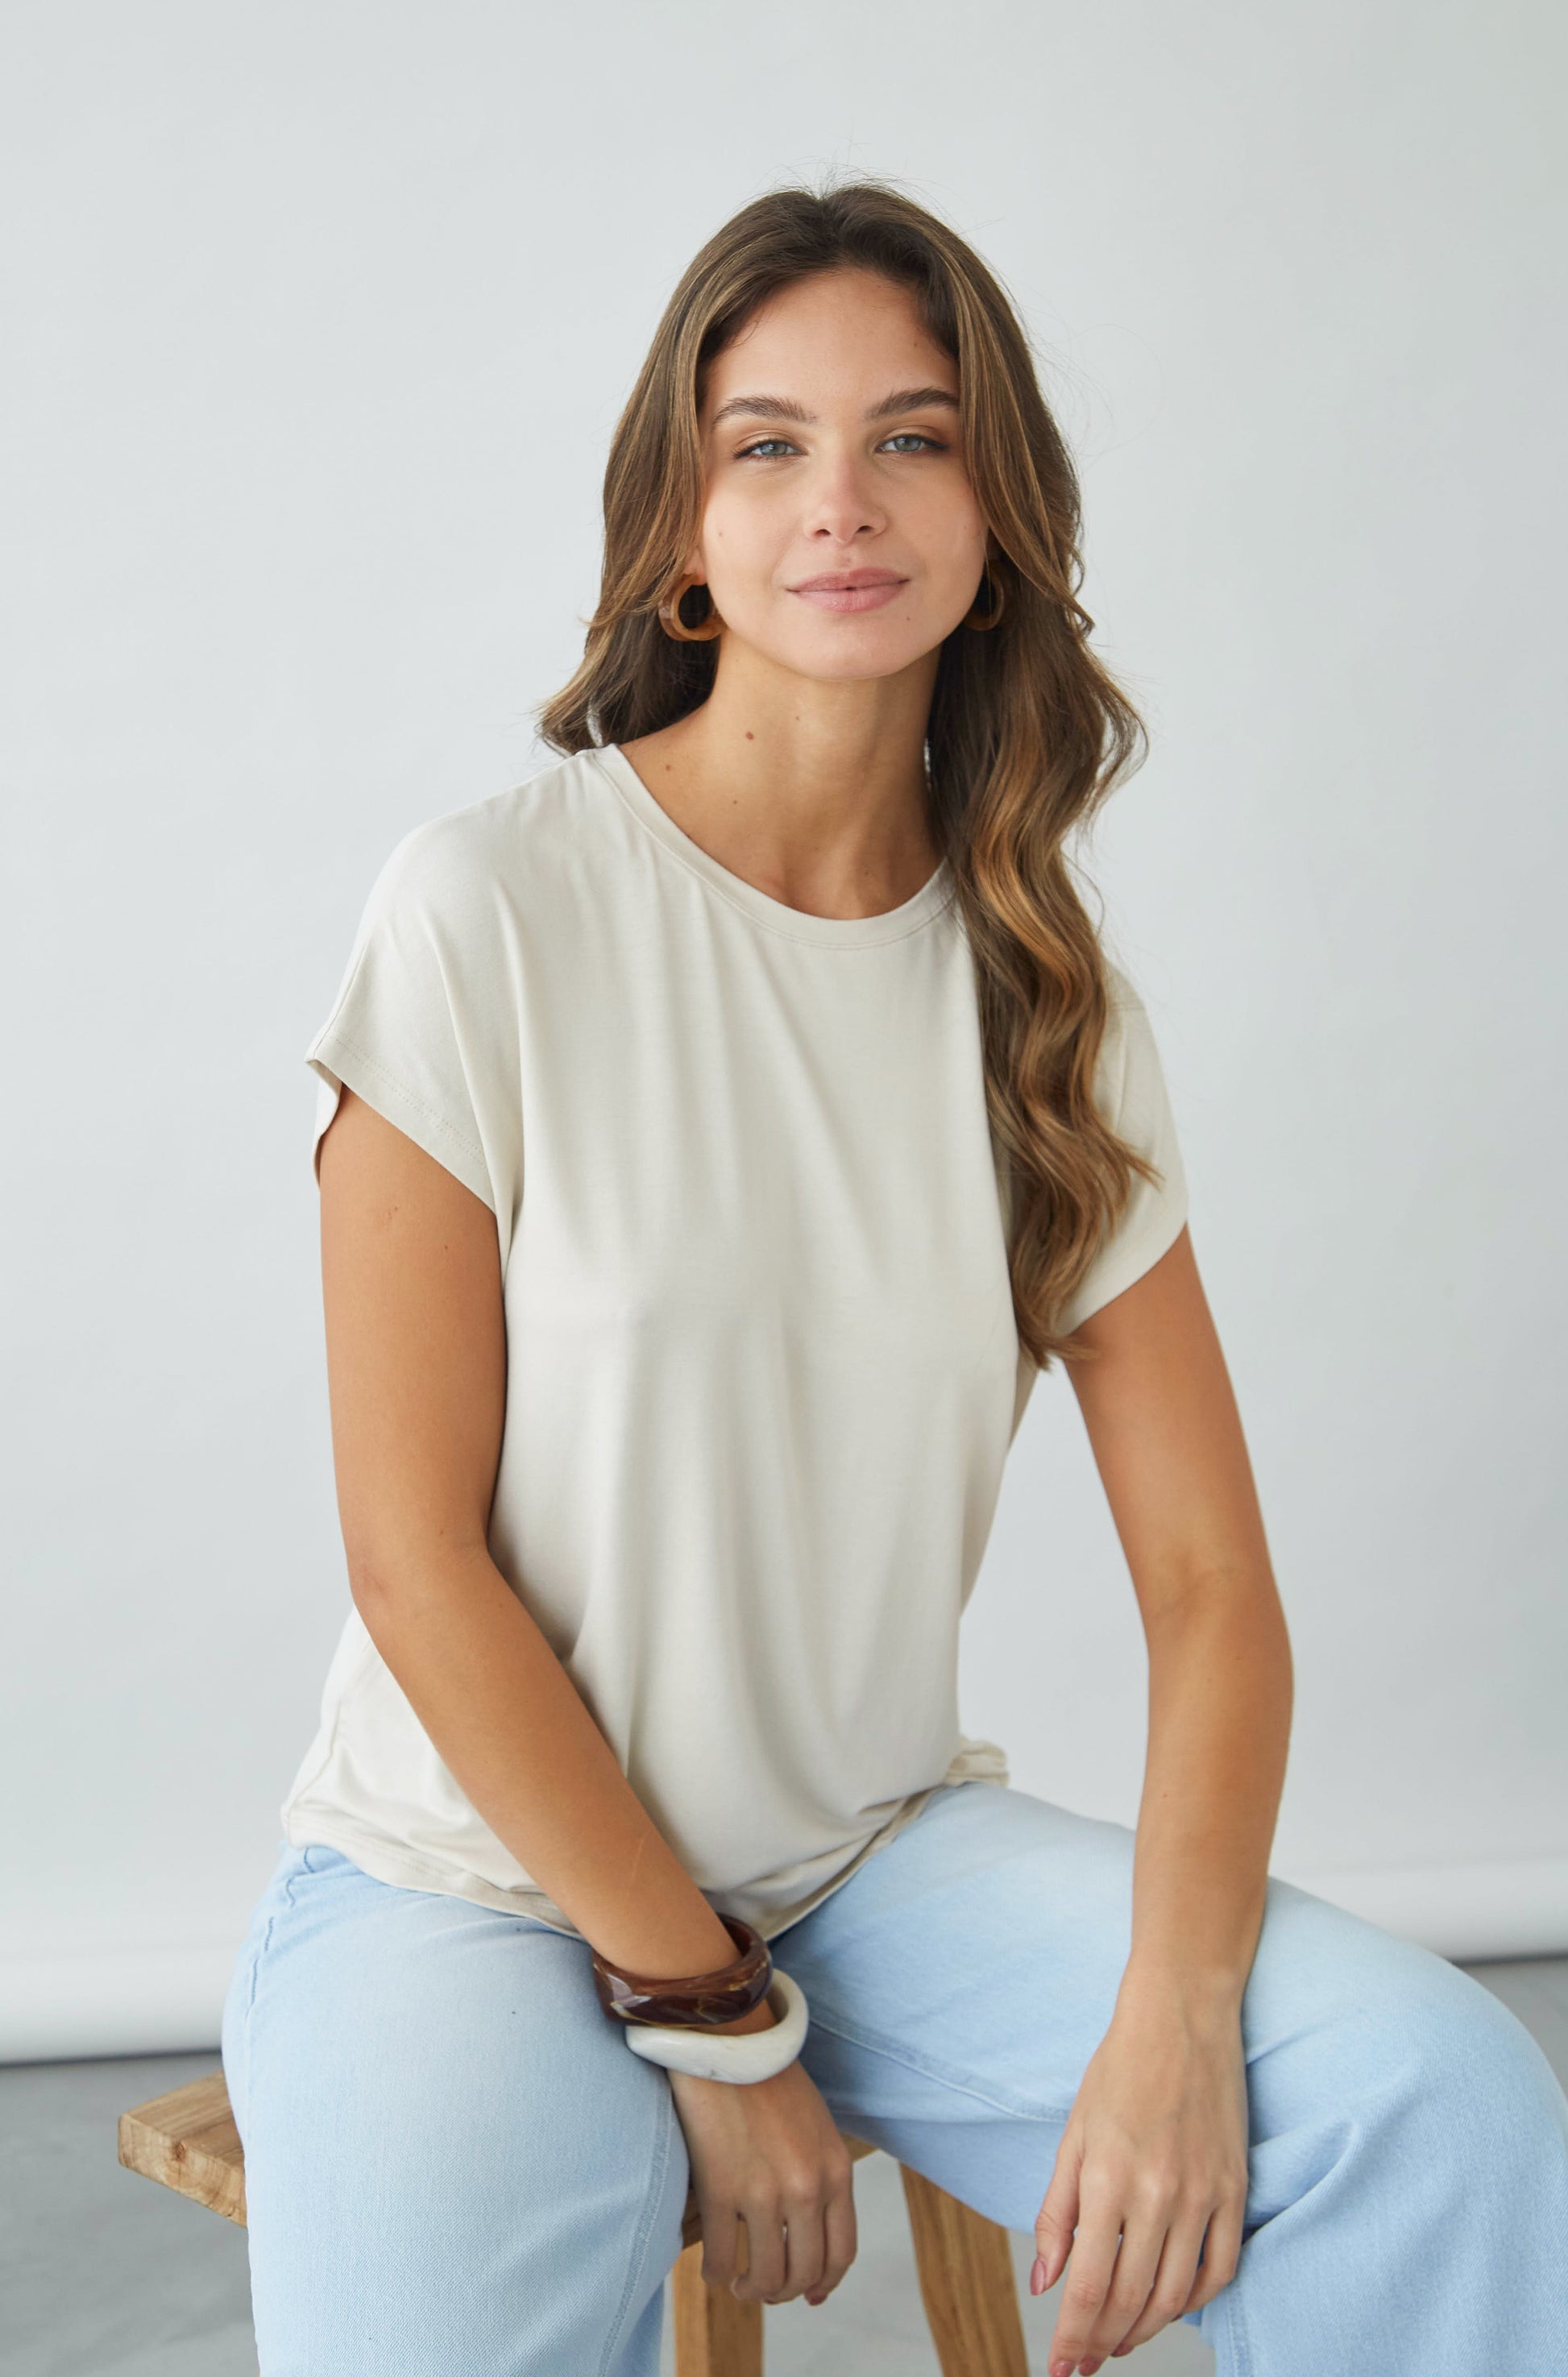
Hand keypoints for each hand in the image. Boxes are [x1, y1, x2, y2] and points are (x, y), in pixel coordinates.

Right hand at [666, 2012, 857, 2308]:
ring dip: (751, 2290)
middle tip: (764, 2288)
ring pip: (764, 2275)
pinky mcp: (722, 2188)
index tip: (807, 2294)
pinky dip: (717, 2273)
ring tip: (738, 2283)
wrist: (730, 2039)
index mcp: (836, 2171)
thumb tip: (811, 2233)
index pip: (841, 2253)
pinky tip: (713, 2269)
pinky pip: (721, 2257)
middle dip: (783, 2291)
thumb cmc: (770, 2080)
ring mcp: (765, 2192)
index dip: (823, 2283)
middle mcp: (808, 2188)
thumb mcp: (817, 2127)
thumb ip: (821, 2175)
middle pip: (803, 2272)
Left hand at [1030, 1980, 1249, 2375]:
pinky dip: (1195, 2300)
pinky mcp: (1234, 2189)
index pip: (1088, 2287)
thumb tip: (1046, 2284)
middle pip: (1129, 2300)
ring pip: (1174, 2294)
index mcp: (1107, 2179)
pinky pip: (1220, 2268)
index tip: (1061, 2369)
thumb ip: (1058, 2213)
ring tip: (1121, 2342)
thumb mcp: (1074, 2136)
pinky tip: (1171, 2306)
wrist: (1182, 2017)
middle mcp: (1157, 2195)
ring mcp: (1202, 2195)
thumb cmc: (1120, 2070)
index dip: (1072, 2338)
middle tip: (1084, 2363)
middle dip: (1101, 2343)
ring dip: (1145, 2329)